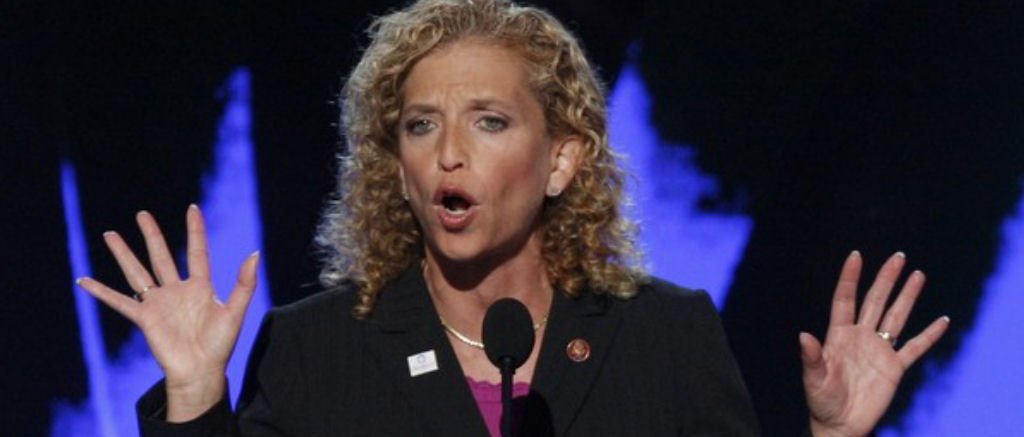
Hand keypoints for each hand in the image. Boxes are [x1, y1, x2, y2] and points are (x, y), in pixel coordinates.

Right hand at [76, 205, 258, 421]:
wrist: (200, 372)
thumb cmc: (221, 345)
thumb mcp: (236, 311)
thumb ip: (245, 283)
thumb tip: (255, 253)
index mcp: (200, 287)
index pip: (197, 252)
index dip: (195, 230)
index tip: (192, 208)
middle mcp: (177, 291)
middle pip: (161, 256)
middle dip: (151, 235)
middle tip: (141, 214)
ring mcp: (158, 304)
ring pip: (137, 272)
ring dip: (123, 254)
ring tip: (110, 234)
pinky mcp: (144, 319)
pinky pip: (119, 302)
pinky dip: (101, 292)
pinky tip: (84, 280)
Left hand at [800, 251, 948, 436]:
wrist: (840, 424)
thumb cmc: (821, 401)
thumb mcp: (813, 378)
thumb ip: (811, 357)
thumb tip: (803, 335)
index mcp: (838, 335)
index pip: (845, 299)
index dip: (850, 278)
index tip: (856, 256)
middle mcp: (860, 337)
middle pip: (875, 301)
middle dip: (886, 279)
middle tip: (898, 256)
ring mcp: (879, 350)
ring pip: (896, 317)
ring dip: (907, 297)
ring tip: (918, 275)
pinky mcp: (894, 368)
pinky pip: (915, 348)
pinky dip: (929, 335)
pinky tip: (942, 320)